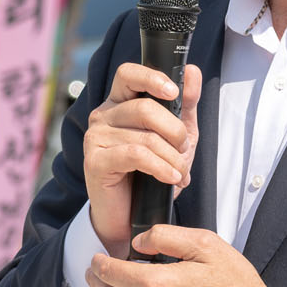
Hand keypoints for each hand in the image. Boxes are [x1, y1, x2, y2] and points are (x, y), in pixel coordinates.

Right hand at [82, 61, 202, 257]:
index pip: (129, 74)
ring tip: (180, 173)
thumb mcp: (176, 137)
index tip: (173, 92)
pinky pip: (135, 155)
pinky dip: (160, 167)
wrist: (131, 216)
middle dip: (175, 131)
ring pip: (144, 137)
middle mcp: (103, 115)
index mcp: (119, 102)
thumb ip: (184, 104)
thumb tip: (192, 71)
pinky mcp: (95, 161)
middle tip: (184, 151)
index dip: (151, 78)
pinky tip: (172, 179)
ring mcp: (95, 138)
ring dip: (172, 158)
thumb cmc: (151, 173)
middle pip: (144, 108)